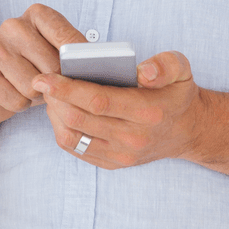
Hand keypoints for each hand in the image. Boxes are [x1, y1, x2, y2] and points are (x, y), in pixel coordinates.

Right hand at [0, 4, 85, 124]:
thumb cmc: (35, 69)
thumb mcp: (57, 56)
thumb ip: (74, 56)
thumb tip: (89, 66)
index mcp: (36, 14)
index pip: (66, 36)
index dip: (79, 60)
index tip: (84, 72)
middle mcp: (12, 25)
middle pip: (52, 66)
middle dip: (56, 83)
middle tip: (48, 83)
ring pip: (33, 86)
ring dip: (37, 96)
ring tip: (29, 89)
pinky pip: (16, 100)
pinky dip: (21, 106)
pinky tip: (14, 95)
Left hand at [32, 51, 201, 168]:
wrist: (187, 129)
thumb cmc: (176, 93)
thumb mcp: (181, 69)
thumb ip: (165, 65)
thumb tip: (143, 72)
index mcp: (147, 111)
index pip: (98, 101)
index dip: (67, 89)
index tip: (44, 77)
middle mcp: (133, 138)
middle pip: (79, 119)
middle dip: (54, 99)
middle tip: (42, 81)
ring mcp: (122, 155)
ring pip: (73, 137)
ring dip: (55, 115)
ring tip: (51, 96)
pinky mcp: (113, 163)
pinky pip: (77, 149)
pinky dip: (62, 130)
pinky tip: (60, 112)